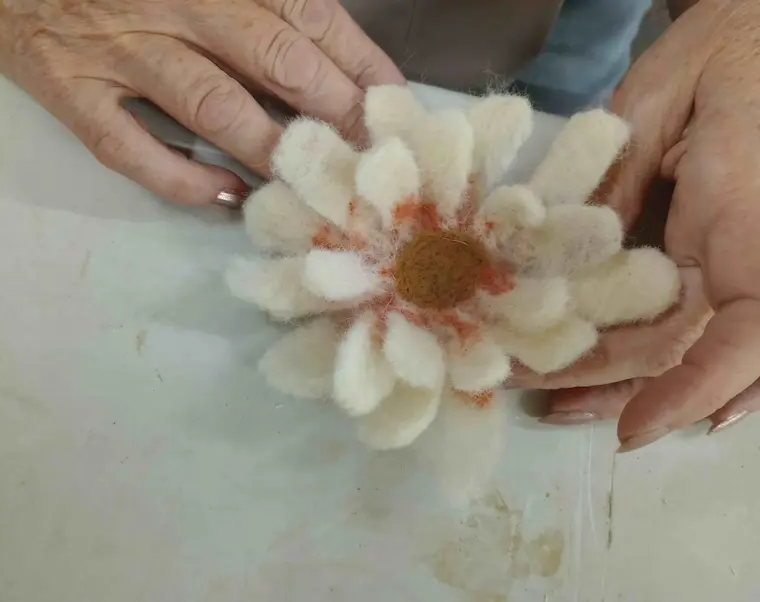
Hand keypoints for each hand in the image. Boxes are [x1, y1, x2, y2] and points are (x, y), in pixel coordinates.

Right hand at [0, 0, 402, 204]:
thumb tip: (319, 45)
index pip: (307, 13)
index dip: (359, 61)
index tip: (395, 102)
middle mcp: (170, 2)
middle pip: (274, 59)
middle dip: (335, 110)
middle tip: (374, 152)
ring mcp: (117, 49)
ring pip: (213, 106)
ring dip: (272, 149)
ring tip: (313, 182)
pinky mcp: (68, 89)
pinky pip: (130, 147)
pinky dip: (181, 178)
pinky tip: (225, 196)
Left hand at [507, 0, 759, 450]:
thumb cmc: (720, 52)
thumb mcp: (651, 112)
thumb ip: (615, 193)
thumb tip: (563, 264)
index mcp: (746, 228)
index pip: (736, 337)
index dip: (684, 391)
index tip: (632, 432)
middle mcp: (749, 259)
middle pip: (688, 352)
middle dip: (613, 385)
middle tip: (542, 400)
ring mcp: (735, 260)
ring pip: (686, 344)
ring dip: (622, 380)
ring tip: (555, 397)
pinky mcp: (718, 253)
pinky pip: (690, 319)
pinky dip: (651, 356)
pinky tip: (604, 378)